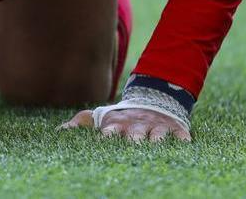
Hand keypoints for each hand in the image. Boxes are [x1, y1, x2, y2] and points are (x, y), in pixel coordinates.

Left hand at [61, 108, 191, 142]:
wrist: (151, 100)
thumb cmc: (121, 116)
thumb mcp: (101, 116)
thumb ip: (81, 122)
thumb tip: (58, 131)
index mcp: (117, 126)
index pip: (110, 132)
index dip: (107, 136)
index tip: (104, 140)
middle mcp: (136, 127)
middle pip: (134, 136)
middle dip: (133, 140)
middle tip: (131, 145)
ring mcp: (155, 127)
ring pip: (157, 135)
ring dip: (157, 140)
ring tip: (156, 145)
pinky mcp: (174, 128)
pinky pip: (180, 134)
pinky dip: (183, 138)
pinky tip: (186, 143)